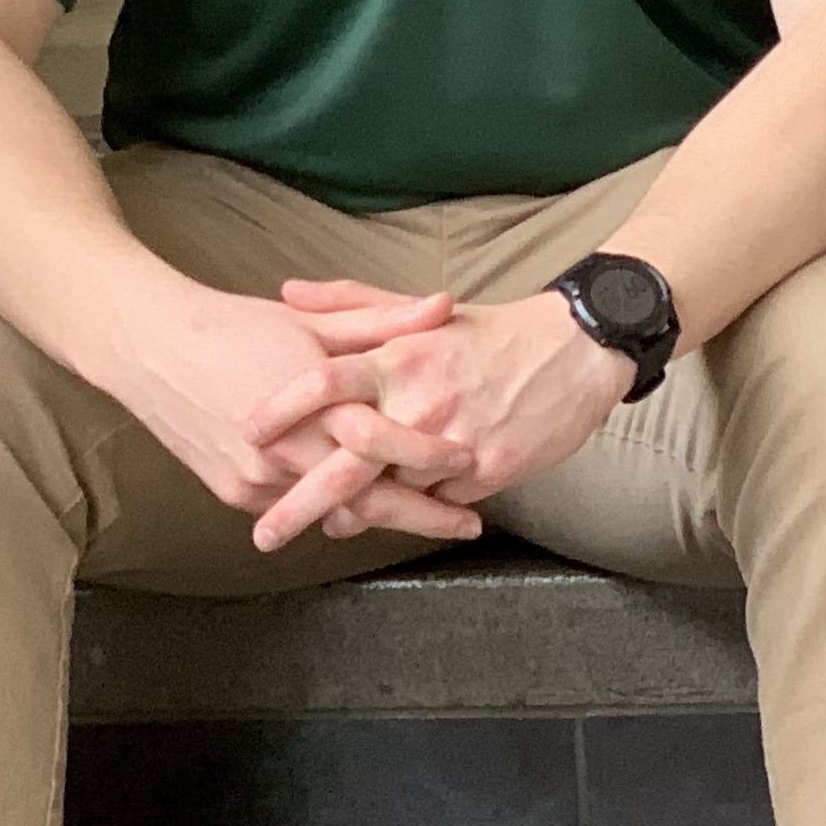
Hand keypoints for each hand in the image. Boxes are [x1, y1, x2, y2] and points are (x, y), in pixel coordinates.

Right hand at [88, 275, 473, 534]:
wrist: (148, 349)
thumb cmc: (236, 326)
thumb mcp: (312, 321)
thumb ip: (382, 322)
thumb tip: (446, 304)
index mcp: (309, 403)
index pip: (383, 441)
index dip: (430, 455)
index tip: (471, 459)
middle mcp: (283, 450)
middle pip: (366, 498)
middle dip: (424, 516)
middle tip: (470, 525)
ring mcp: (255, 478)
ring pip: (331, 510)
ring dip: (380, 516)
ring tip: (432, 519)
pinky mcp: (235, 492)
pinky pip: (295, 508)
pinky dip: (331, 509)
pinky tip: (367, 511)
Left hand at [241, 283, 638, 550]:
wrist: (579, 349)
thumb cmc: (494, 331)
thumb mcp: (422, 312)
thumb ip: (351, 304)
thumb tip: (287, 292)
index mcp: (399, 358)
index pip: (324, 382)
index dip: (280, 410)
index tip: (246, 434)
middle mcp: (421, 402)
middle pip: (346, 464)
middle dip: (298, 505)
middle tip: (263, 533)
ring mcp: (456, 441)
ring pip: (392, 495)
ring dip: (359, 515)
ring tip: (333, 527)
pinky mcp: (490, 470)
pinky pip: (440, 502)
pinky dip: (420, 508)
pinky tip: (405, 513)